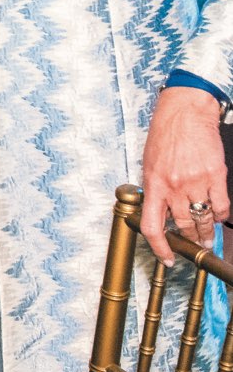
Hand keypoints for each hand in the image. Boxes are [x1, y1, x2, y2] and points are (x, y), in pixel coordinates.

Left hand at [140, 86, 228, 262]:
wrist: (185, 113)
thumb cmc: (165, 135)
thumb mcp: (149, 163)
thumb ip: (155, 188)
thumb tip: (160, 211)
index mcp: (153, 184)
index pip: (151, 225)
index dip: (158, 247)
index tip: (166, 258)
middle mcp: (174, 186)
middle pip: (182, 226)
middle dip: (189, 240)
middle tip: (194, 244)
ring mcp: (196, 182)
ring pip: (203, 219)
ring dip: (205, 231)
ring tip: (207, 236)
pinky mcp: (215, 176)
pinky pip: (221, 206)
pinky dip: (221, 214)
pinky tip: (218, 215)